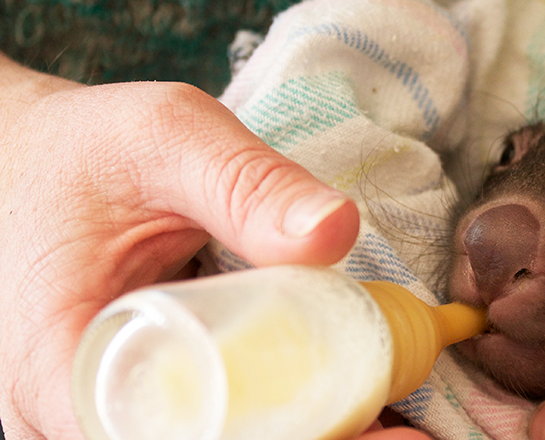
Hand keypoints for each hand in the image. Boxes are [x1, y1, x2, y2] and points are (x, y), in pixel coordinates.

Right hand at [0, 55, 363, 438]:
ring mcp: (104, 419)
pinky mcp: (139, 407)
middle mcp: (75, 416)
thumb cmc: (78, 152)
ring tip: (388, 419)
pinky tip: (349, 407)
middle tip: (404, 433)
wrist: (23, 163)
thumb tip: (336, 230)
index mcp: (61, 370)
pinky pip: (216, 430)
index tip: (373, 427)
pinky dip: (287, 422)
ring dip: (306, 436)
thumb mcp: (162, 141)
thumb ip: (245, 181)